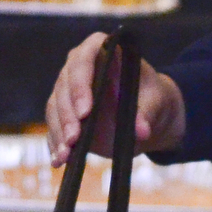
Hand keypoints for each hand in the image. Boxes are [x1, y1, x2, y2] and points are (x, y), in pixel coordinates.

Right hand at [45, 31, 184, 164]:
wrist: (147, 113)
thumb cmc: (152, 97)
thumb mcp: (157, 102)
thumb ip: (147, 113)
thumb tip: (141, 130)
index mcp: (103, 51)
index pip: (84, 58)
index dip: (81, 83)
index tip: (85, 111)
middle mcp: (80, 66)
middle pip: (65, 85)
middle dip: (67, 114)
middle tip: (74, 138)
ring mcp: (69, 89)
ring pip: (55, 106)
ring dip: (59, 131)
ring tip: (66, 154)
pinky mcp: (65, 112)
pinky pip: (54, 125)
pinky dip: (56, 142)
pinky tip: (59, 160)